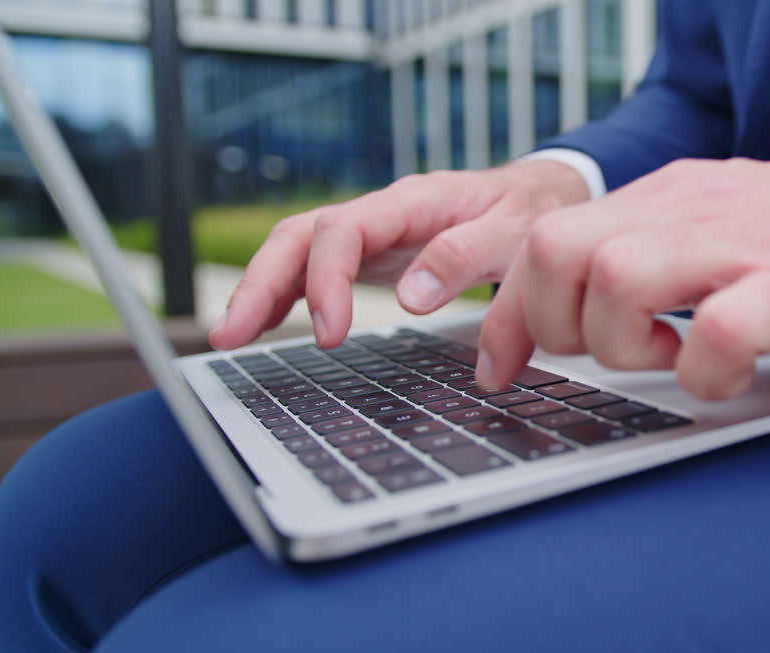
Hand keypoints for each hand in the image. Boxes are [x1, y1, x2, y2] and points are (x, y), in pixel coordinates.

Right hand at [209, 159, 589, 349]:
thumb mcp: (515, 231)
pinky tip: (260, 328)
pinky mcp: (372, 256)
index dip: (326, 280)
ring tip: (229, 338)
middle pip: (301, 236)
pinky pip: (314, 269)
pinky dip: (283, 295)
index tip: (328, 332)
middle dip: (262, 283)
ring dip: (260, 290)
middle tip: (233, 336)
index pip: (346, 230)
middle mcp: (380, 213)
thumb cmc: (529, 212)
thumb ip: (466, 258)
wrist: (540, 196)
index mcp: (411, 201)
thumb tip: (411, 296)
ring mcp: (372, 234)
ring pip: (298, 250)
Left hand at [477, 159, 769, 400]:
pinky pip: (722, 328)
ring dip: (620, 345)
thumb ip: (660, 257)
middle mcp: (699, 207)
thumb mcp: (731, 232)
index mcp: (674, 196)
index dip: (507, 312)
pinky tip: (728, 374)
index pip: (548, 237)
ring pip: (619, 279)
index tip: (499, 367)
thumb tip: (584, 313)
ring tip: (667, 359)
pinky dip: (705, 370)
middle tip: (602, 359)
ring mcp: (751, 242)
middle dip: (553, 325)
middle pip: (560, 250)